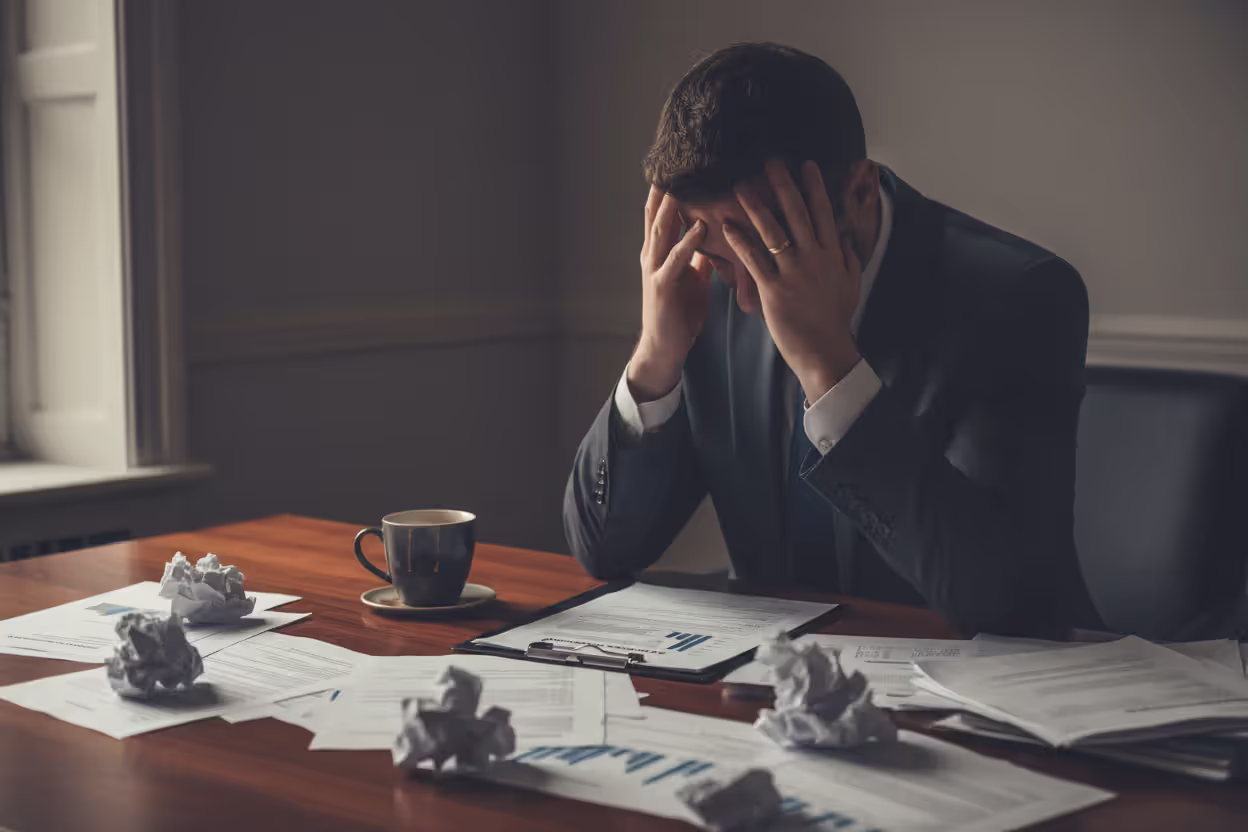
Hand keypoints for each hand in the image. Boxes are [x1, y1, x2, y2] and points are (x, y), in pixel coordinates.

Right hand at [628, 185, 713, 401]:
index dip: (668, 188)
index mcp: (659, 252)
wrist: (664, 348)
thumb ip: (697, 257)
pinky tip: (699, 226)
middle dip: (665, 186)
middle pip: (656, 212)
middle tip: (676, 157)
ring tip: (684, 181)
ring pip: (661, 229)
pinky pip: (676, 259)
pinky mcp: (662, 286)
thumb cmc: (679, 314)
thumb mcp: (691, 279)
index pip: (661, 212)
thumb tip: (711, 238)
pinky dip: (687, 241)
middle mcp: (652, 255)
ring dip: (673, 205)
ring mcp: (654, 269)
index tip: (681, 164)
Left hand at [722, 160, 862, 401]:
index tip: (806, 164)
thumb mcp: (851, 284)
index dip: (814, 187)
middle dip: (783, 185)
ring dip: (756, 206)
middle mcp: (813, 257)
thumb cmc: (836, 319)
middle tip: (770, 162)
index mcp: (832, 254)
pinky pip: (754, 259)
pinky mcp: (774, 290)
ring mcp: (793, 272)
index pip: (823, 213)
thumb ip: (848, 259)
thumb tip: (848, 240)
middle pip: (797, 214)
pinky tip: (727, 225)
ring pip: (773, 231)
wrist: (825, 350)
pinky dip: (740, 240)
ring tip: (740, 187)